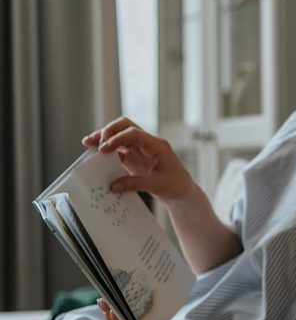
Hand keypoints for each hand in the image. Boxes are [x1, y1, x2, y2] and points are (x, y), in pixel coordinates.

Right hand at [84, 117, 198, 205]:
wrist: (182, 193)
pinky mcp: (133, 158)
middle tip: (95, 143)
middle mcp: (147, 143)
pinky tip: (95, 156)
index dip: (117, 138)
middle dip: (108, 131)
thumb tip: (113, 185)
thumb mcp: (157, 185)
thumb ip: (134, 184)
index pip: (134, 133)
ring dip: (104, 138)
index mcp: (157, 145)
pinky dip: (106, 151)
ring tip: (88, 144)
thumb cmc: (177, 185)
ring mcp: (139, 149)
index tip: (104, 148)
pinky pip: (117, 150)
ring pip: (119, 135)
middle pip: (125, 126)